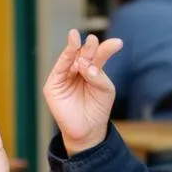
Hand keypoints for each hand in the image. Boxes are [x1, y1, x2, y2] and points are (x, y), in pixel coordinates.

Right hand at [42, 29, 123, 155]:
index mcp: (91, 68)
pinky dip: (67, 60)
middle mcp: (76, 69)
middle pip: (84, 54)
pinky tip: (76, 59)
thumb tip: (84, 65)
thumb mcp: (105, 89)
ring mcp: (64, 76)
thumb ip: (98, 76)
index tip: (118, 43)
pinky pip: (59, 68)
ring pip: (70, 58)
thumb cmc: (98, 108)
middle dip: (89, 47)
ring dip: (75, 48)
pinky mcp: (53, 85)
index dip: (106, 48)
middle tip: (94, 41)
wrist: (88, 130)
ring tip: (82, 41)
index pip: (98, 55)